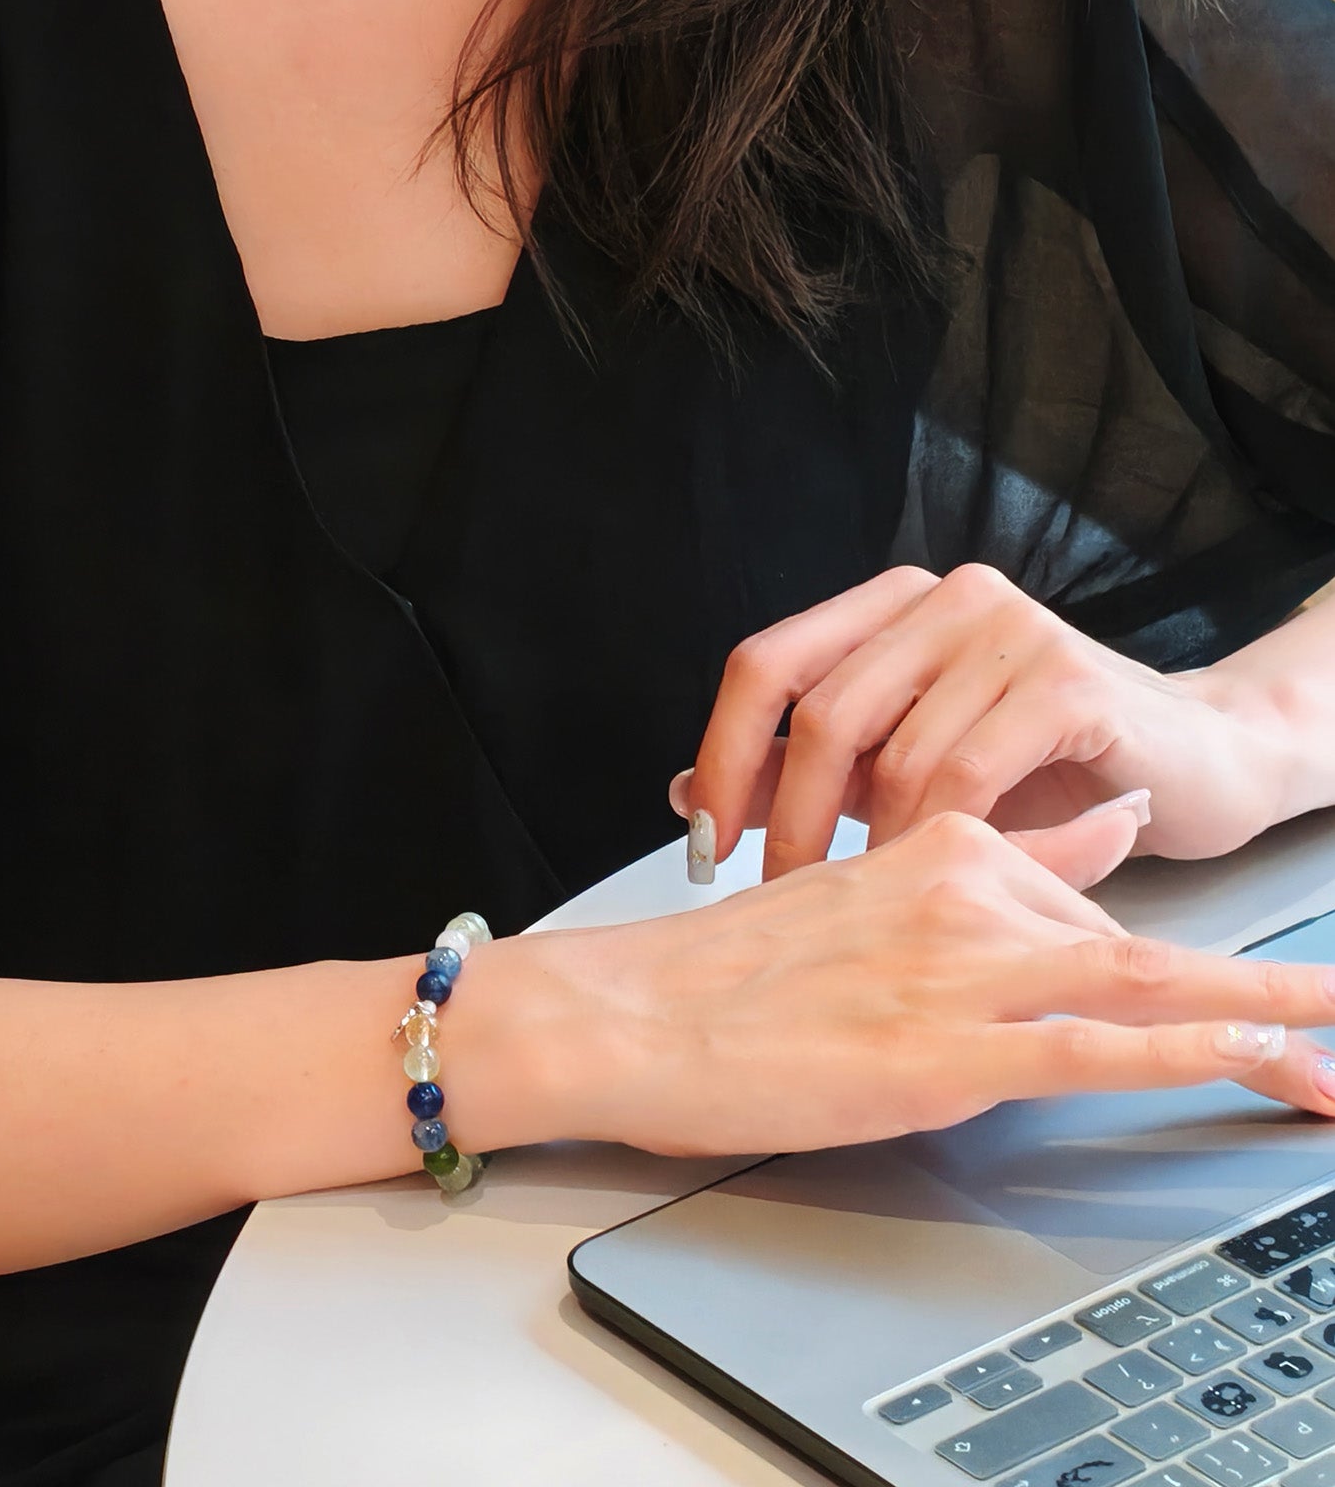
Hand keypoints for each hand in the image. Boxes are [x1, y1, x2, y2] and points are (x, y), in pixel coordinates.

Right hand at [505, 807, 1334, 1156]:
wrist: (627, 1012)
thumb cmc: (720, 970)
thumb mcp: (850, 894)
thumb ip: (974, 858)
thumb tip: (1094, 828)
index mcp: (939, 844)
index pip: (1085, 897)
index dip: (1178, 955)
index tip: (1258, 983)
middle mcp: (968, 893)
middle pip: (1137, 946)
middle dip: (1252, 992)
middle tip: (1330, 1021)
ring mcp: (963, 970)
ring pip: (1149, 987)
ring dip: (1264, 1016)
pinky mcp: (948, 1049)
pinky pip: (1099, 1051)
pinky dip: (1196, 1058)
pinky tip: (1264, 1064)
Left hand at [670, 563, 1288, 878]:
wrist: (1198, 761)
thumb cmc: (1048, 767)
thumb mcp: (907, 766)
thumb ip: (807, 771)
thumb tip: (686, 790)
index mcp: (889, 607)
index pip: (766, 663)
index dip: (723, 753)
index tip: (702, 837)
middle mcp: (941, 599)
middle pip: (819, 710)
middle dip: (789, 818)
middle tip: (781, 893)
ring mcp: (1005, 629)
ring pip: (892, 752)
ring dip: (870, 845)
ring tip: (867, 902)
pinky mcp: (1063, 679)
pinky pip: (966, 774)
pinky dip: (938, 841)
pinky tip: (936, 880)